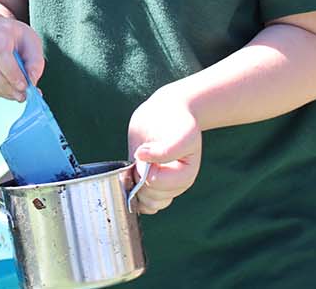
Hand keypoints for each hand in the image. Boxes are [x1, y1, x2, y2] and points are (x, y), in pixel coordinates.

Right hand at [0, 15, 43, 102]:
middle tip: (22, 94)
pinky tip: (9, 90)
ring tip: (18, 94)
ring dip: (3, 90)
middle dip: (6, 84)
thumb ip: (35, 62)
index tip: (24, 85)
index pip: (0, 51)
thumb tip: (32, 81)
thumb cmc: (15, 38)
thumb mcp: (31, 41)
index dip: (12, 71)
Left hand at [126, 86, 201, 214]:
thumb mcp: (181, 133)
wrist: (169, 112)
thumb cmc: (178, 121)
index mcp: (185, 175)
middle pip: (151, 197)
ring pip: (147, 204)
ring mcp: (160, 184)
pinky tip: (130, 174)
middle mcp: (174, 184)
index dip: (144, 168)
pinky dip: (131, 192)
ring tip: (135, 165)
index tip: (143, 151)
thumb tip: (141, 157)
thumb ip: (165, 149)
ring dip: (134, 187)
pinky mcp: (146, 180)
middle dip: (139, 178)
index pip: (157, 183)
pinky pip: (140, 201)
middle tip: (139, 156)